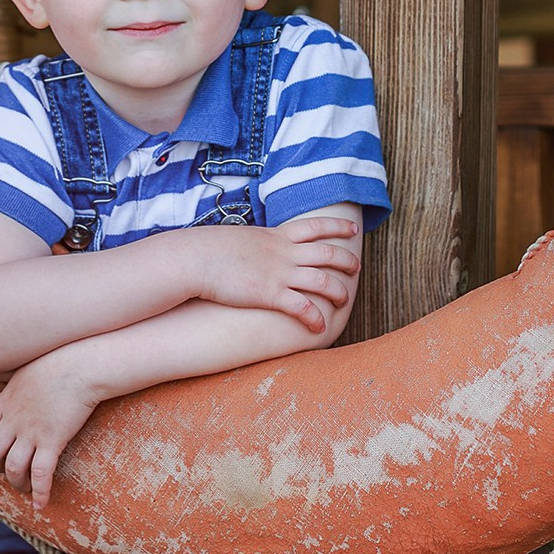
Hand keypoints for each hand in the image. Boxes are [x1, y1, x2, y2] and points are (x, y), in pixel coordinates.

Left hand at [0, 349, 101, 509]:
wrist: (81, 365)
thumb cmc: (59, 361)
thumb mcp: (27, 370)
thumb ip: (18, 383)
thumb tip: (20, 383)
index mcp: (5, 402)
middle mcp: (13, 420)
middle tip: (9, 470)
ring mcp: (31, 432)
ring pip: (13, 468)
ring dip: (17, 483)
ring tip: (25, 488)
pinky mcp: (52, 441)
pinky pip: (41, 474)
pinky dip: (40, 493)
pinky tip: (41, 505)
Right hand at [194, 218, 359, 332]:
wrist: (196, 259)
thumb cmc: (212, 250)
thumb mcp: (243, 239)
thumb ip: (260, 243)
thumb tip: (263, 246)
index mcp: (278, 236)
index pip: (316, 226)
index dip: (337, 226)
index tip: (354, 228)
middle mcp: (284, 253)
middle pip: (328, 253)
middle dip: (347, 260)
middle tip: (357, 268)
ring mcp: (279, 273)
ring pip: (323, 280)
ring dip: (338, 291)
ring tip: (345, 301)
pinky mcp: (270, 294)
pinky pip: (302, 306)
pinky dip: (315, 317)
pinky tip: (320, 327)